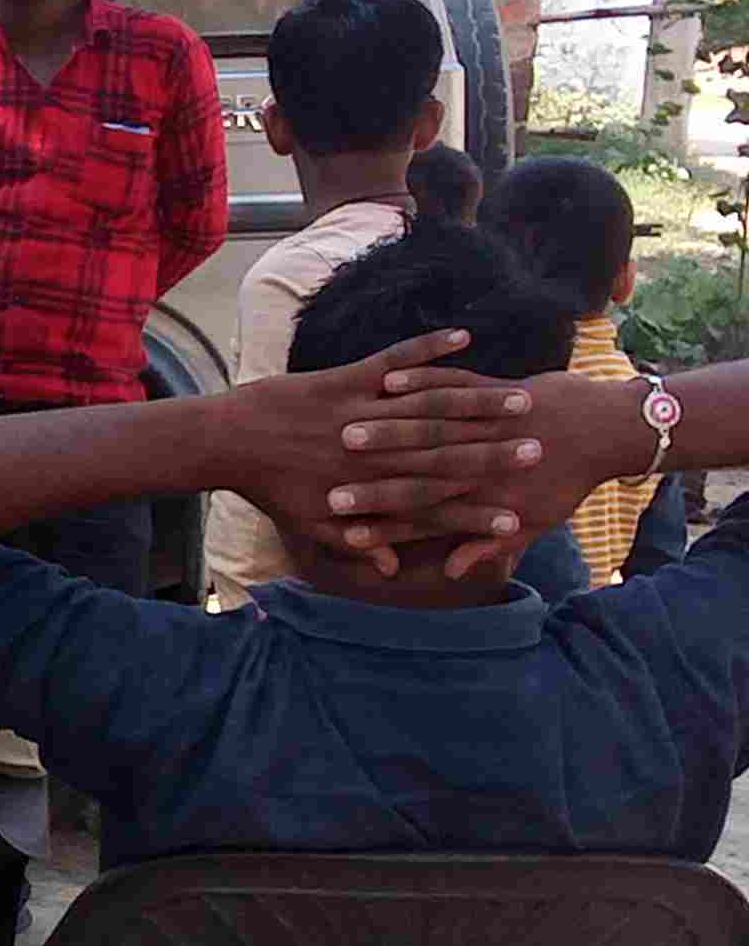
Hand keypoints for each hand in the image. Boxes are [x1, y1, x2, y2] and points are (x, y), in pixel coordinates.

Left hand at [229, 329, 545, 575]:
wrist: (226, 442)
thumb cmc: (272, 487)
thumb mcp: (311, 525)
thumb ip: (359, 542)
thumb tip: (393, 568)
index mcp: (364, 491)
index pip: (433, 506)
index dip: (477, 509)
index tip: (522, 511)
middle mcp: (368, 455)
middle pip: (444, 456)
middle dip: (495, 455)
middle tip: (541, 451)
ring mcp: (358, 412)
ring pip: (427, 408)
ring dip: (477, 403)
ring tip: (523, 400)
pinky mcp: (345, 379)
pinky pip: (394, 359)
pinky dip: (428, 347)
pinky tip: (464, 337)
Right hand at [325, 363, 663, 580]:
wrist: (614, 433)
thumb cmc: (572, 480)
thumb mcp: (536, 521)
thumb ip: (487, 545)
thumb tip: (452, 572)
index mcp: (485, 493)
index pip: (422, 506)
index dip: (379, 509)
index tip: (338, 513)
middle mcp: (482, 456)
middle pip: (417, 461)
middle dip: (368, 464)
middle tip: (332, 470)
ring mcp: (490, 419)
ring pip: (432, 418)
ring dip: (387, 422)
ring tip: (345, 426)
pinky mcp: (498, 389)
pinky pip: (456, 379)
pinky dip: (425, 372)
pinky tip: (390, 381)